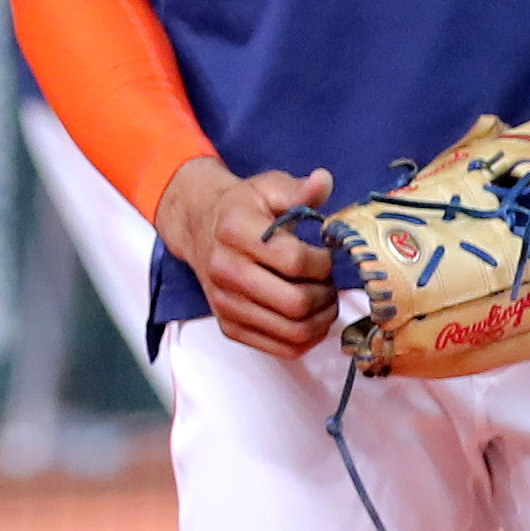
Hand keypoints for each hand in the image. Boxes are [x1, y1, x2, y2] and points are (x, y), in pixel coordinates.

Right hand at [156, 155, 338, 359]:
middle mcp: (225, 271)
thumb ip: (297, 188)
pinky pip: (281, 349)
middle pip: (295, 303)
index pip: (293, 260)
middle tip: (329, 282)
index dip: (323, 261)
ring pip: (292, 331)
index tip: (326, 254)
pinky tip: (312, 318)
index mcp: (234, 231)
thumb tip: (323, 181)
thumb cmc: (241, 208)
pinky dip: (307, 339)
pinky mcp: (230, 327)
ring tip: (324, 300)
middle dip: (326, 295)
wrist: (200, 229)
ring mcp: (226, 304)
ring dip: (321, 320)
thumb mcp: (267, 187)